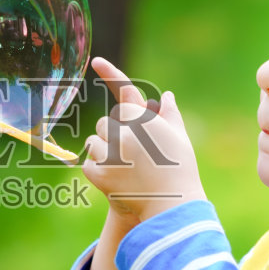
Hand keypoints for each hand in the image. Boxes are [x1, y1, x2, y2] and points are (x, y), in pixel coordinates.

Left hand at [80, 56, 206, 224]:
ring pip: (93, 143)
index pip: (123, 98)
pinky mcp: (100, 175)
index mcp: (143, 122)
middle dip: (113, 134)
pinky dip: (97, 169)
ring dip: (103, 151)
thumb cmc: (180, 170)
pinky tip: (114, 178)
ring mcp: (111, 155)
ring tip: (123, 167)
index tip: (97, 61)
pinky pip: (88, 163)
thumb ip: (169, 114)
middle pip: (105, 124)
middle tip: (130, 152)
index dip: (110, 74)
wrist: (172, 208)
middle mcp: (125, 135)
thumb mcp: (179, 138)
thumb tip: (165, 96)